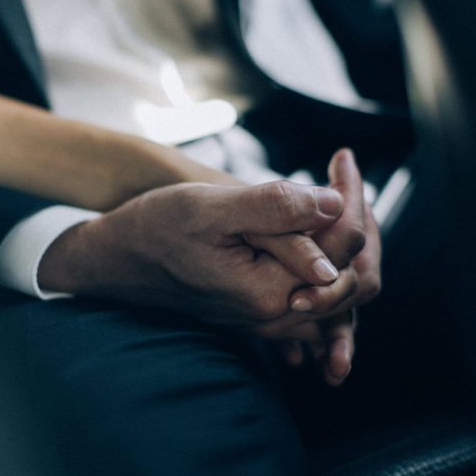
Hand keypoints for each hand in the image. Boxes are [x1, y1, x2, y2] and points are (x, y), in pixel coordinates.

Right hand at [37, 180, 357, 330]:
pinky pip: (312, 291)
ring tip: (339, 195)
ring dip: (344, 238)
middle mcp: (276, 313)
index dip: (351, 196)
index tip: (343, 158)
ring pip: (337, 283)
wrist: (119, 259)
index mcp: (269, 291)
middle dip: (357, 218)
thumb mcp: (210, 208)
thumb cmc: (156, 228)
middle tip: (345, 175)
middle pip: (351, 271)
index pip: (342, 245)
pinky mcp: (260, 307)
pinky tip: (317, 225)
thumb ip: (274, 208)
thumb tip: (333, 202)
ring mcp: (269, 316)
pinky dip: (325, 256)